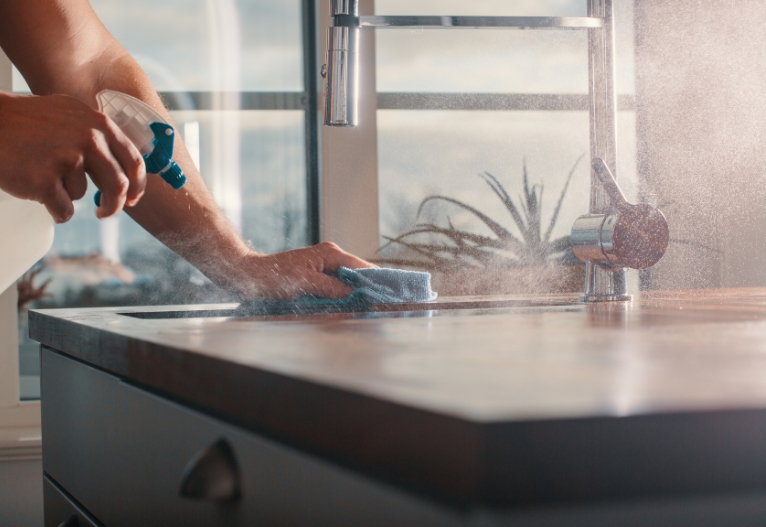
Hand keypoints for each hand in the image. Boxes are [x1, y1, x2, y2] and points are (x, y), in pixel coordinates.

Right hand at [0, 92, 145, 222]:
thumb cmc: (27, 121)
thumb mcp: (72, 114)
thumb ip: (99, 135)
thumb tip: (126, 166)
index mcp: (100, 124)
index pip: (134, 161)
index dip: (138, 185)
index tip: (133, 198)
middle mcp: (89, 140)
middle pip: (119, 186)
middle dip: (114, 204)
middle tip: (105, 212)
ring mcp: (67, 160)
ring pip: (82, 194)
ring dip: (66, 193)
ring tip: (43, 172)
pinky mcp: (46, 181)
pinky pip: (63, 210)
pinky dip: (53, 209)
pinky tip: (36, 189)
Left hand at [221, 242, 376, 300]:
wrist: (250, 277)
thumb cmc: (274, 277)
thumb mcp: (306, 283)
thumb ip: (332, 287)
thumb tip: (356, 293)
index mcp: (330, 253)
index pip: (362, 266)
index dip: (377, 280)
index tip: (390, 292)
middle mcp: (330, 257)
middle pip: (358, 274)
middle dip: (369, 289)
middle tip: (384, 305)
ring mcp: (324, 267)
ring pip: (349, 282)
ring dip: (357, 294)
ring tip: (371, 308)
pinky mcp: (318, 277)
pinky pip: (338, 287)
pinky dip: (345, 296)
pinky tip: (352, 307)